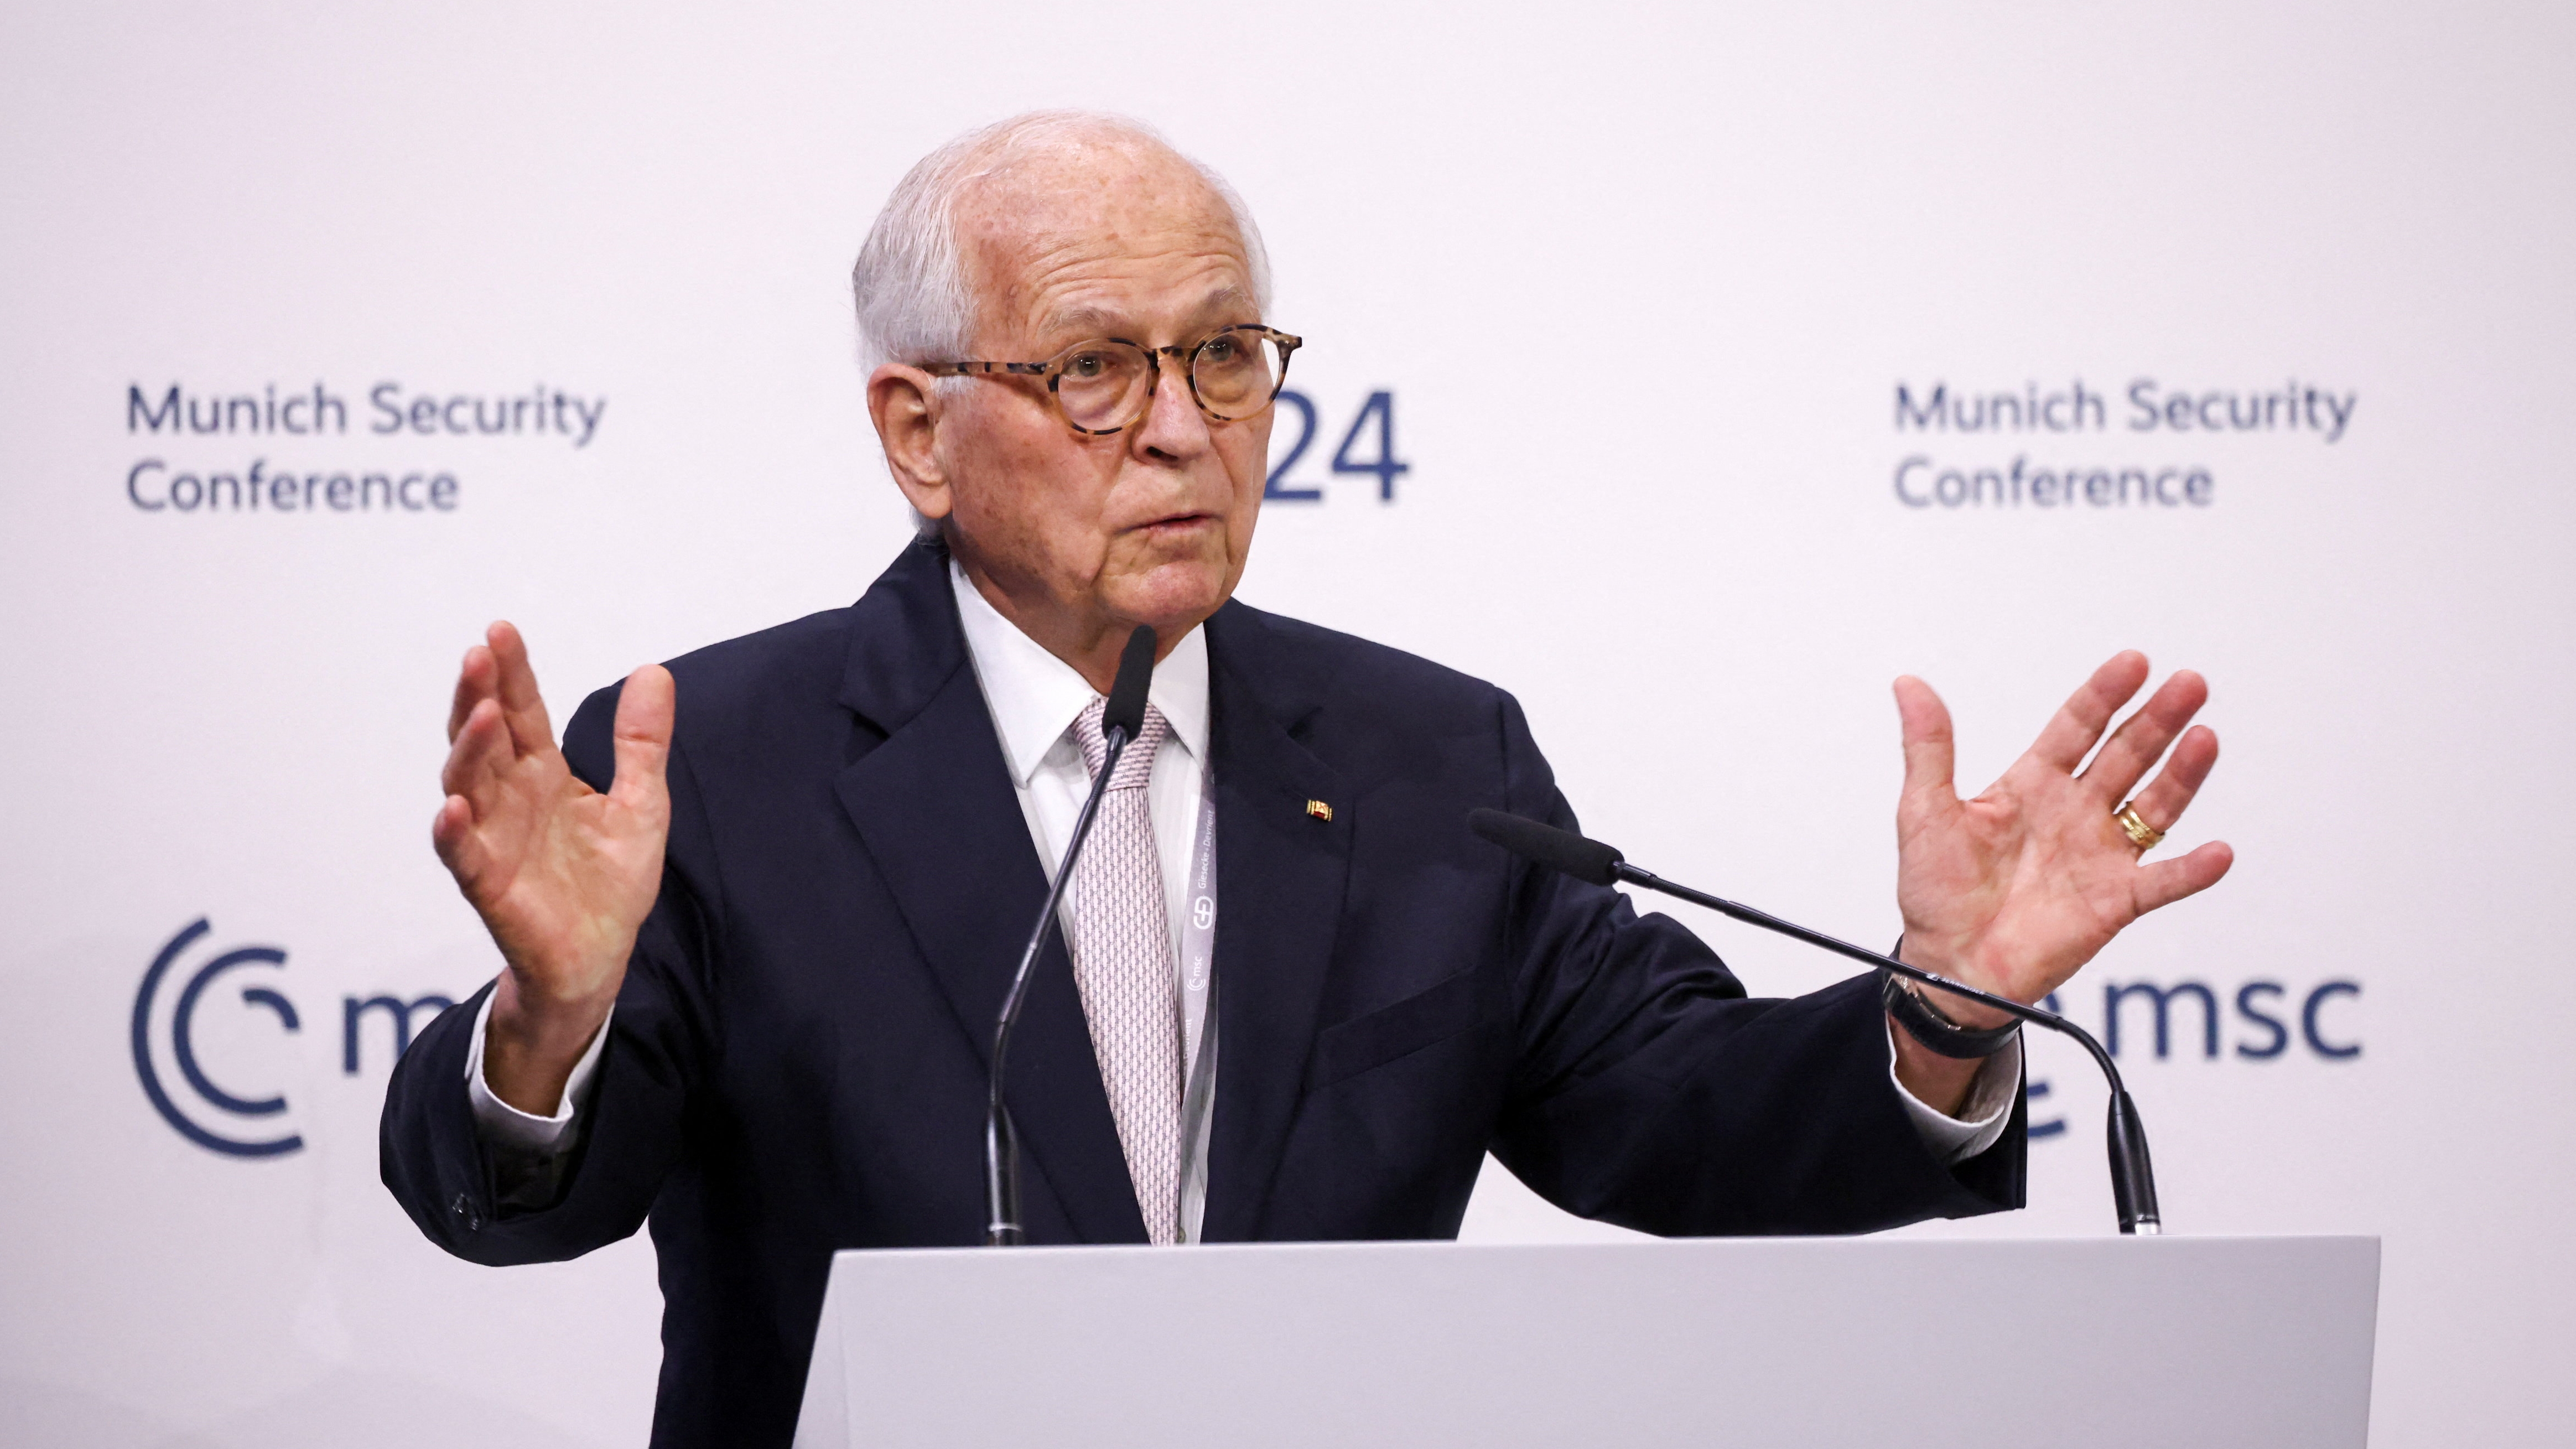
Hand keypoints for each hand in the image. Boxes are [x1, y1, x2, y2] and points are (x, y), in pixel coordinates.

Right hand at [431, 622, 673, 1113]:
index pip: (522, 713)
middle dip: (478, 696)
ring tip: (478, 716)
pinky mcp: (489, 886)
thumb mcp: (643, 804)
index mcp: (543, 775)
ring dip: (467, 751)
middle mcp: (509, 799)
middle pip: (485, 738)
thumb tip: (654, 671)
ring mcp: (493, 840)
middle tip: (479, 654)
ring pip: (467, 786)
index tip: (501, 630)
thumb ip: (642, 743)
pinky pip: (463, 855)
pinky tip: (453, 807)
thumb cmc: (610, 882)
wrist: (601, 958)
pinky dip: (455, 832)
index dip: (511, 674)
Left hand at [1892, 651, 2233, 1031]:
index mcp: (2032, 785)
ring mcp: (2100, 855)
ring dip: (2182, 774)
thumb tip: (1909, 685)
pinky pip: (2163, 883)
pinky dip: (2192, 870)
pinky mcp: (2116, 902)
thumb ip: (1928, 748)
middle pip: (2126, 755)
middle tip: (2188, 684)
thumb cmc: (1935, 892)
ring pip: (2154, 806)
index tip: (2133, 663)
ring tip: (2204, 738)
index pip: (2076, 728)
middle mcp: (2074, 813)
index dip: (2104, 695)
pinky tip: (2218, 851)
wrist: (1949, 965)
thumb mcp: (1925, 812)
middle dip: (2157, 719)